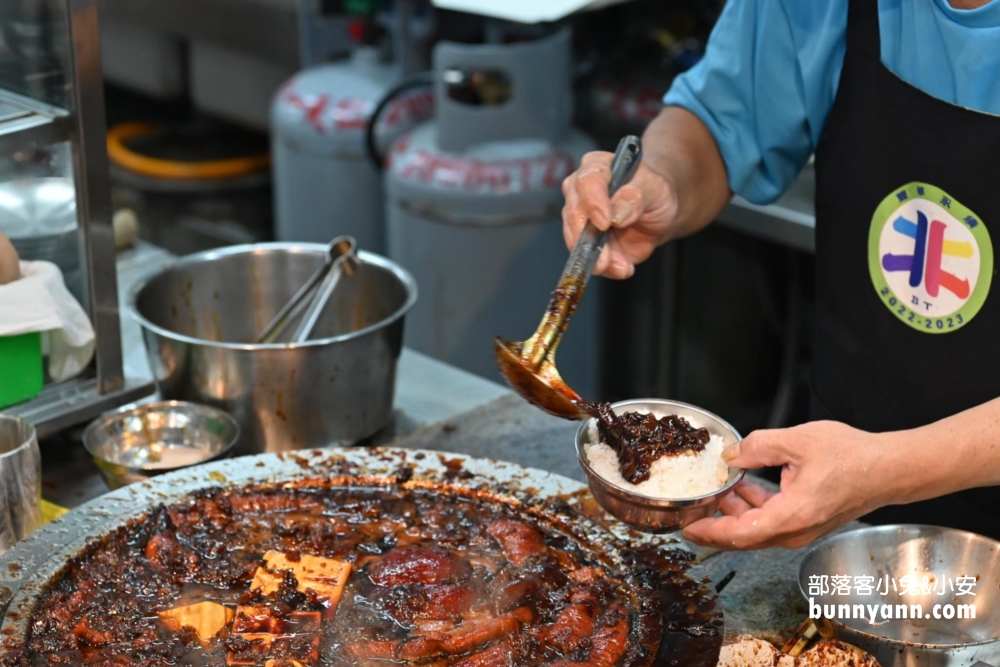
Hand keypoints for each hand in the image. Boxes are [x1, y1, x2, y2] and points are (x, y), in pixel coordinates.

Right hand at [561, 151, 677, 278]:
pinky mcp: (584, 242)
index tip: (605, 222)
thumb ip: (637, 195)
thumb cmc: (655, 193)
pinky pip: (587, 258)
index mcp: (597, 167)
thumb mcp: (655, 189)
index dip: (593, 202)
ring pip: (575, 239)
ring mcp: (580, 218)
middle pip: (573, 212)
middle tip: (607, 256)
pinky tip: (622, 267)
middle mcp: (581, 191)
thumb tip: (617, 212)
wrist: (657, 214)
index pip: (586, 180)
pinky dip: (605, 268)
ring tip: (621, 266)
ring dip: (597, 258)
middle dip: (588, 239)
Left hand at [682, 421, 903, 549]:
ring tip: (719, 489)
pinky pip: (771, 523)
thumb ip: (757, 447)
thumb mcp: (796, 441)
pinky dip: (753, 509)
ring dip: (735, 512)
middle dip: (715, 522)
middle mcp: (795, 531)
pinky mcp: (808, 524)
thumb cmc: (852, 456)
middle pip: (744, 537)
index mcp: (791, 516)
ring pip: (757, 530)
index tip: (687, 526)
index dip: (709, 532)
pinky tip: (744, 488)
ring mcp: (803, 531)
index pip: (739, 534)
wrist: (890, 469)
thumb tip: (730, 456)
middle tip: (693, 506)